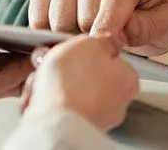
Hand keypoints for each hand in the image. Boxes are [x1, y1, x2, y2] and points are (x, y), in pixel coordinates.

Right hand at [21, 34, 139, 129]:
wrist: (53, 122)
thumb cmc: (74, 86)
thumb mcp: (90, 43)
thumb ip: (102, 39)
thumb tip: (108, 39)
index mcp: (128, 81)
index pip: (110, 58)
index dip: (86, 50)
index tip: (73, 47)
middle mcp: (116, 103)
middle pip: (86, 75)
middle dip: (65, 67)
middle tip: (53, 62)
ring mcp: (94, 117)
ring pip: (68, 91)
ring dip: (50, 84)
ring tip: (41, 82)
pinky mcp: (72, 127)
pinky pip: (56, 107)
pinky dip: (44, 101)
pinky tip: (38, 98)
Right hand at [28, 0, 167, 55]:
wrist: (129, 13)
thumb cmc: (151, 17)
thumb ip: (152, 27)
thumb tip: (122, 32)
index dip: (111, 23)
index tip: (107, 45)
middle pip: (86, 5)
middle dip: (94, 35)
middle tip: (104, 51)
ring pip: (60, 9)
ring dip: (71, 35)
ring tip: (88, 44)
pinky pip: (38, 9)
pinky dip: (47, 31)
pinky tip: (64, 39)